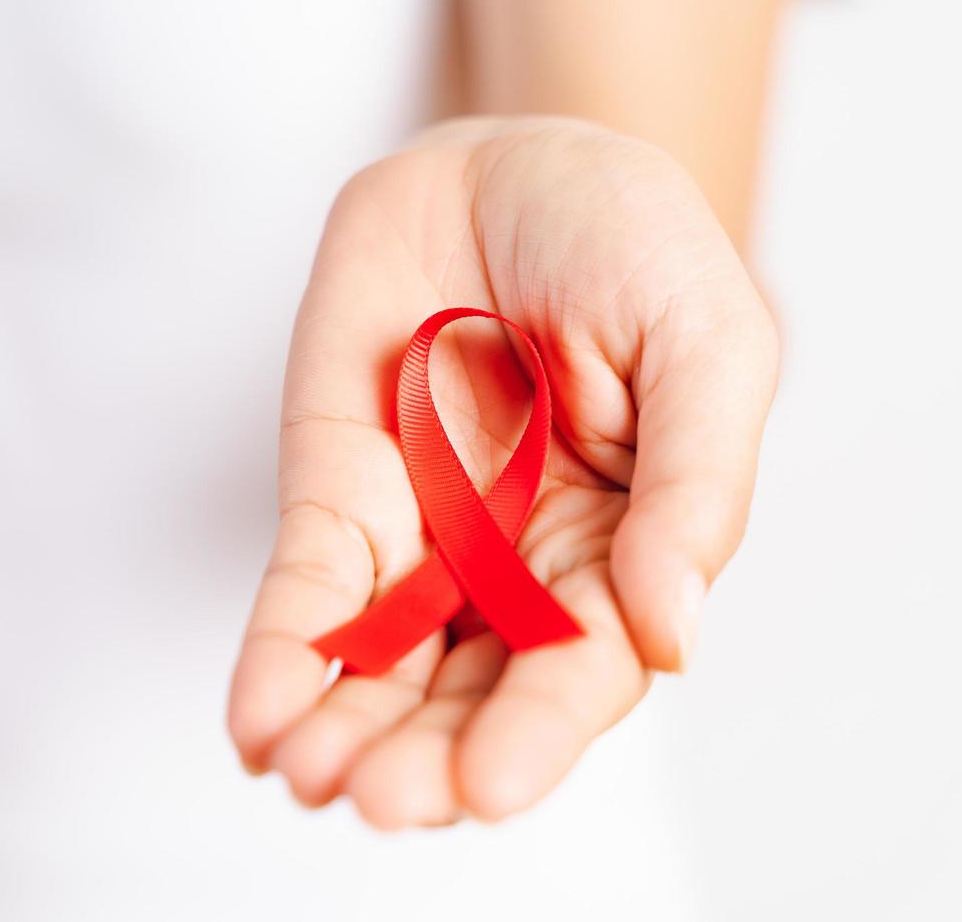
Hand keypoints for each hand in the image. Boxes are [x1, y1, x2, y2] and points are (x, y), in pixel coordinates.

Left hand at [227, 118, 778, 828]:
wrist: (508, 163)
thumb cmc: (628, 242)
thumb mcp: (705, 340)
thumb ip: (697, 487)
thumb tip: (674, 636)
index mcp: (624, 548)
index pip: (582, 667)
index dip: (537, 732)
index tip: (486, 786)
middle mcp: (519, 567)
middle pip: (470, 689)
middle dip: (424, 752)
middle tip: (383, 800)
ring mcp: (424, 536)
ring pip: (381, 662)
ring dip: (342, 727)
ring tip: (306, 774)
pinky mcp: (337, 493)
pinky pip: (309, 588)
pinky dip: (281, 652)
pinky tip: (256, 719)